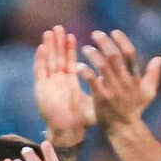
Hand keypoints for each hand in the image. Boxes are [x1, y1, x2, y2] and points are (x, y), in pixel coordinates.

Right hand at [31, 25, 94, 144]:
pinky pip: (40, 72)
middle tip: (58, 28)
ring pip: (48, 61)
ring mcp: (49, 84)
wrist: (68, 132)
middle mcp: (58, 81)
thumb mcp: (96, 101)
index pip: (69, 61)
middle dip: (57, 43)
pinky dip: (40, 60)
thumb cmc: (81, 120)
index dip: (69, 48)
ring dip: (48, 47)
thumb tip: (119, 81)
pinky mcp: (41, 90)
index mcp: (69, 82)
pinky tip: (41, 48)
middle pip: (57, 58)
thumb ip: (104, 90)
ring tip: (49, 32)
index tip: (71, 35)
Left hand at [79, 29, 160, 129]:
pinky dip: (85, 71)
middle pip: (114, 55)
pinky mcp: (102, 98)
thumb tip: (158, 59)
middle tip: (95, 34)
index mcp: (134, 77)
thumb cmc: (135, 110)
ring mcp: (113, 89)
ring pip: (102, 65)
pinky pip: (92, 80)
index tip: (113, 32)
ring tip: (85, 48)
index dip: (122, 40)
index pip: (129, 53)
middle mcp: (124, 81)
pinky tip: (78, 66)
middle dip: (104, 42)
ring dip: (93, 54)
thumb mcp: (148, 93)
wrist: (125, 129)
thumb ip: (153, 75)